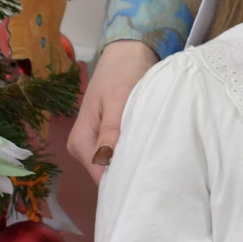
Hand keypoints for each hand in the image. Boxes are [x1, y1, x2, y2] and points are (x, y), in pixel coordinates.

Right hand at [67, 40, 156, 183]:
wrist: (127, 53)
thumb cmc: (122, 73)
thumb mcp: (117, 100)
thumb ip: (111, 130)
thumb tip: (106, 161)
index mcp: (82, 142)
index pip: (101, 177)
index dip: (123, 183)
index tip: (149, 187)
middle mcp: (84, 148)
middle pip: (107, 175)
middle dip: (130, 176)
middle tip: (160, 179)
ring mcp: (96, 144)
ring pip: (115, 166)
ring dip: (134, 165)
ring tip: (159, 167)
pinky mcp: (109, 138)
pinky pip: (122, 155)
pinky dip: (136, 155)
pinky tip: (153, 155)